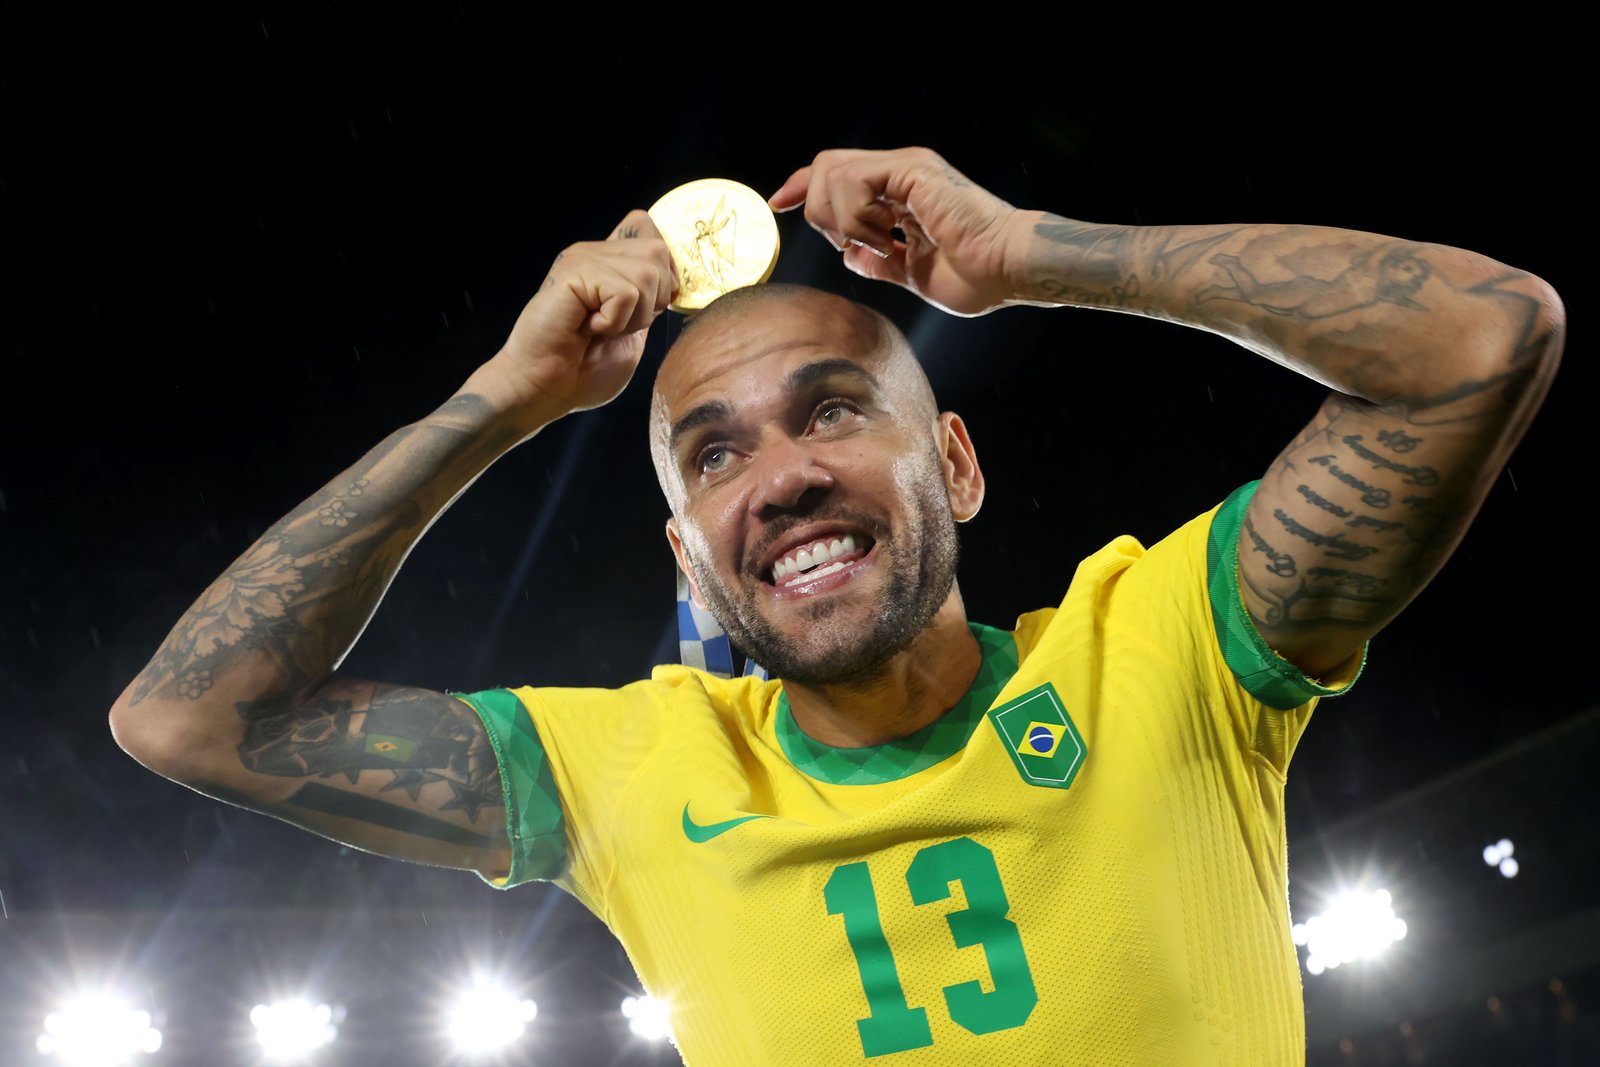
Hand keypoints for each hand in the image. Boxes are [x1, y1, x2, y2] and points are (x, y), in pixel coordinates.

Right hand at [479, 211, 677, 427]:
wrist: (545, 390)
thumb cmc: (584, 370)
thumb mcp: (633, 331)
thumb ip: (649, 301)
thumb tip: (676, 283)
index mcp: (607, 263)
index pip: (646, 226)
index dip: (662, 268)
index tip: (645, 306)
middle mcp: (594, 252)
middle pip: (658, 251)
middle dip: (653, 301)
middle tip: (617, 325)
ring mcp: (583, 258)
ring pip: (647, 273)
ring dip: (633, 317)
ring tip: (600, 329)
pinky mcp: (574, 271)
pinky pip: (625, 293)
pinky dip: (615, 322)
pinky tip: (587, 329)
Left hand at [769, 148, 1024, 315]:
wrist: (1009, 271)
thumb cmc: (977, 277)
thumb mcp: (913, 274)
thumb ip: (880, 263)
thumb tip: (851, 257)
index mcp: (900, 193)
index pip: (836, 176)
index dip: (802, 188)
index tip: (777, 205)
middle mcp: (900, 173)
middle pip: (824, 167)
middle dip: (818, 211)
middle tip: (851, 245)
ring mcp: (906, 167)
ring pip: (831, 170)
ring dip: (840, 218)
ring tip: (879, 245)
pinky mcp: (912, 170)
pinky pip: (853, 180)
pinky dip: (856, 215)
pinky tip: (886, 238)